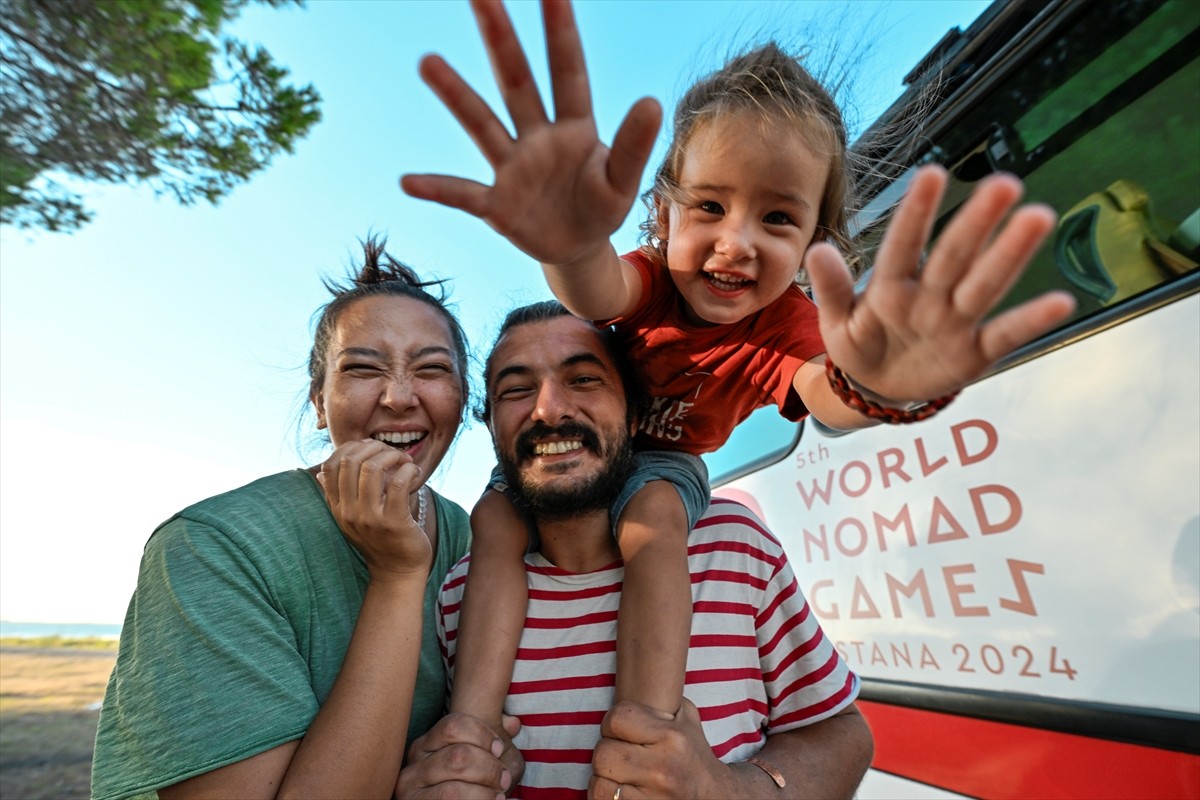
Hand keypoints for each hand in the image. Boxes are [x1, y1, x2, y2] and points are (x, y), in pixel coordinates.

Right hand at [319, 440, 431, 582]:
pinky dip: (408, 470)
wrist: (398, 571)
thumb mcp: (353, 519)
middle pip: (351, 461)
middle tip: (391, 453)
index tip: (370, 448)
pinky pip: (398, 483)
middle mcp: (349, 512)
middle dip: (374, 447)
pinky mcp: (393, 522)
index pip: (330, 466)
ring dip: (392, 456)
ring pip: (373, 468)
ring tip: (404, 461)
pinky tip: (414, 472)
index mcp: (338, 508)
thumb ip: (339, 496)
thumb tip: (318, 474)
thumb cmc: (381, 539)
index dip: (350, 448)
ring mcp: (370, 518)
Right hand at [397, 712, 522, 798]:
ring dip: (484, 793)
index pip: (453, 725)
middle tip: (504, 779)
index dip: (482, 734)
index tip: (499, 748)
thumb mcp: (477, 763)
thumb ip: (493, 743)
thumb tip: (513, 724)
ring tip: (499, 796)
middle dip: (490, 769)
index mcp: (425, 746)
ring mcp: (411, 793)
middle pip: (458, 756)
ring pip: (453, 790)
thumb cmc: (466, 788)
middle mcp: (414, 767)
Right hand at [401, 0, 661, 267]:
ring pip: (482, 125)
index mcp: (575, 128)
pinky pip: (463, 195)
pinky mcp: (496, 205)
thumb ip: (634, 146)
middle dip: (500, 39)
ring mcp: (513, 168)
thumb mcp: (623, 182)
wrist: (578, 248)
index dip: (561, 33)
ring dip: (456, 95)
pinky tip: (407, 181)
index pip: (568, 72)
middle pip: (516, 81)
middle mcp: (538, 137)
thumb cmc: (601, 205)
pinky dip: (437, 190)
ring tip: (428, 61)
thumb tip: (652, 101)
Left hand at [589, 700, 729, 799]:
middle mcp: (663, 767)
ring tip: (618, 774)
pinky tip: (619, 789)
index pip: (617, 719)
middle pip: (603, 752)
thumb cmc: (693, 754)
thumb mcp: (687, 718)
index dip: (612, 723)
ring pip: (600, 780)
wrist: (714, 797)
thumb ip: (662, 699)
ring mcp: (654, 796)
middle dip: (606, 751)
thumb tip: (635, 680)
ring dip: (603, 777)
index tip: (620, 730)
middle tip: (618, 753)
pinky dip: (606, 796)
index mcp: (672, 737)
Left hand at [807, 165, 1076, 402]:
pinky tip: (1061, 300)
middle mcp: (929, 295)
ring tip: (1037, 217)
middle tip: (1004, 183)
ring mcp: (955, 321)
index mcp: (891, 285)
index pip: (903, 245)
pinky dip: (1031, 320)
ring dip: (1009, 254)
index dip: (915, 213)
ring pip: (983, 285)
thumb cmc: (859, 343)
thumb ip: (831, 289)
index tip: (931, 173)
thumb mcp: (837, 322)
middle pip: (953, 256)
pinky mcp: (975, 352)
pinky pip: (1004, 334)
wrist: (878, 388)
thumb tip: (816, 249)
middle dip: (975, 223)